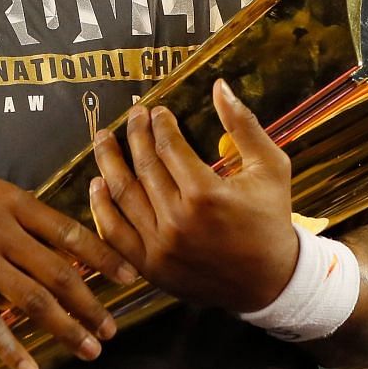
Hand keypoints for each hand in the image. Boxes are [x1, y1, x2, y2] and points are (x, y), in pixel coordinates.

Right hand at [0, 164, 138, 368]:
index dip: (104, 257)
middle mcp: (1, 230)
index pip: (70, 232)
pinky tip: (30, 367)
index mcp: (13, 203)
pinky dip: (11, 347)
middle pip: (58, 272)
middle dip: (91, 304)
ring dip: (66, 327)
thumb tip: (57, 240)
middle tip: (111, 329)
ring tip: (89, 348)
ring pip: (32, 298)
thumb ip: (19, 213)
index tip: (130, 277)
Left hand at [87, 79, 298, 312]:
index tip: (156, 112)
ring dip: (109, 162)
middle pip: (144, 166)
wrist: (270, 282)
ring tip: (103, 138)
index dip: (159, 124)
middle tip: (133, 115)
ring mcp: (160, 246)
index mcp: (206, 194)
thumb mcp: (269, 167)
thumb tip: (219, 86)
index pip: (168, 146)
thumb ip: (243, 125)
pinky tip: (97, 184)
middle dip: (136, 134)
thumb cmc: (270, 220)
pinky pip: (115, 233)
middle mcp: (177, 220)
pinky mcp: (150, 266)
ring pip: (123, 195)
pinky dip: (101, 208)